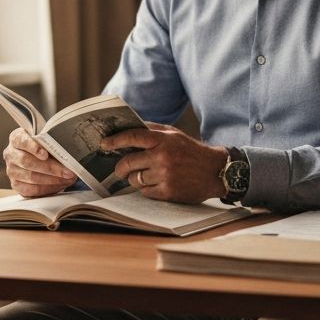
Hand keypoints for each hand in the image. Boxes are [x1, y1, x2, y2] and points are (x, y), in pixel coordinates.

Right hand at [3, 128, 76, 197]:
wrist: (38, 154)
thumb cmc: (44, 144)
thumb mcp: (47, 136)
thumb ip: (52, 141)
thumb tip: (66, 152)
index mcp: (16, 138)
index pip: (22, 141)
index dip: (33, 147)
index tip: (45, 154)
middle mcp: (11, 154)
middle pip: (27, 161)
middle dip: (50, 168)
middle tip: (67, 171)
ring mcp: (11, 170)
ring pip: (30, 177)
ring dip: (52, 180)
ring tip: (67, 178)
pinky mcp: (16, 184)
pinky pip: (31, 190)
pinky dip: (48, 188)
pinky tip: (59, 185)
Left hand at [102, 123, 226, 203]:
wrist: (215, 171)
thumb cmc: (191, 151)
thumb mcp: (174, 134)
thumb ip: (152, 130)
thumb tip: (129, 126)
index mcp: (163, 140)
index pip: (132, 137)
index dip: (114, 141)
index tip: (104, 144)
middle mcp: (162, 157)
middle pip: (128, 162)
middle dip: (120, 167)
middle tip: (119, 169)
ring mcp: (165, 176)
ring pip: (135, 179)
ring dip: (135, 178)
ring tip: (144, 175)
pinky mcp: (168, 192)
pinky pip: (145, 192)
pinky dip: (146, 188)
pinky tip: (156, 183)